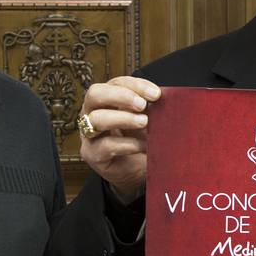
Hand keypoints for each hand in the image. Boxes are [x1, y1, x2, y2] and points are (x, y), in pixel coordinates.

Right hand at [78, 76, 161, 203]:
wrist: (135, 173)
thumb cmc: (140, 141)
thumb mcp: (147, 121)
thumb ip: (151, 108)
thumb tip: (166, 98)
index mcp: (106, 99)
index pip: (116, 83)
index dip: (136, 85)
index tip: (156, 94)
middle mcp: (92, 112)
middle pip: (95, 94)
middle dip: (121, 96)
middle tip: (143, 105)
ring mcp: (89, 134)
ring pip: (96, 119)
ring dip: (123, 118)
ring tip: (144, 123)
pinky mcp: (92, 154)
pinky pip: (105, 145)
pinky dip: (127, 144)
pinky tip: (143, 146)